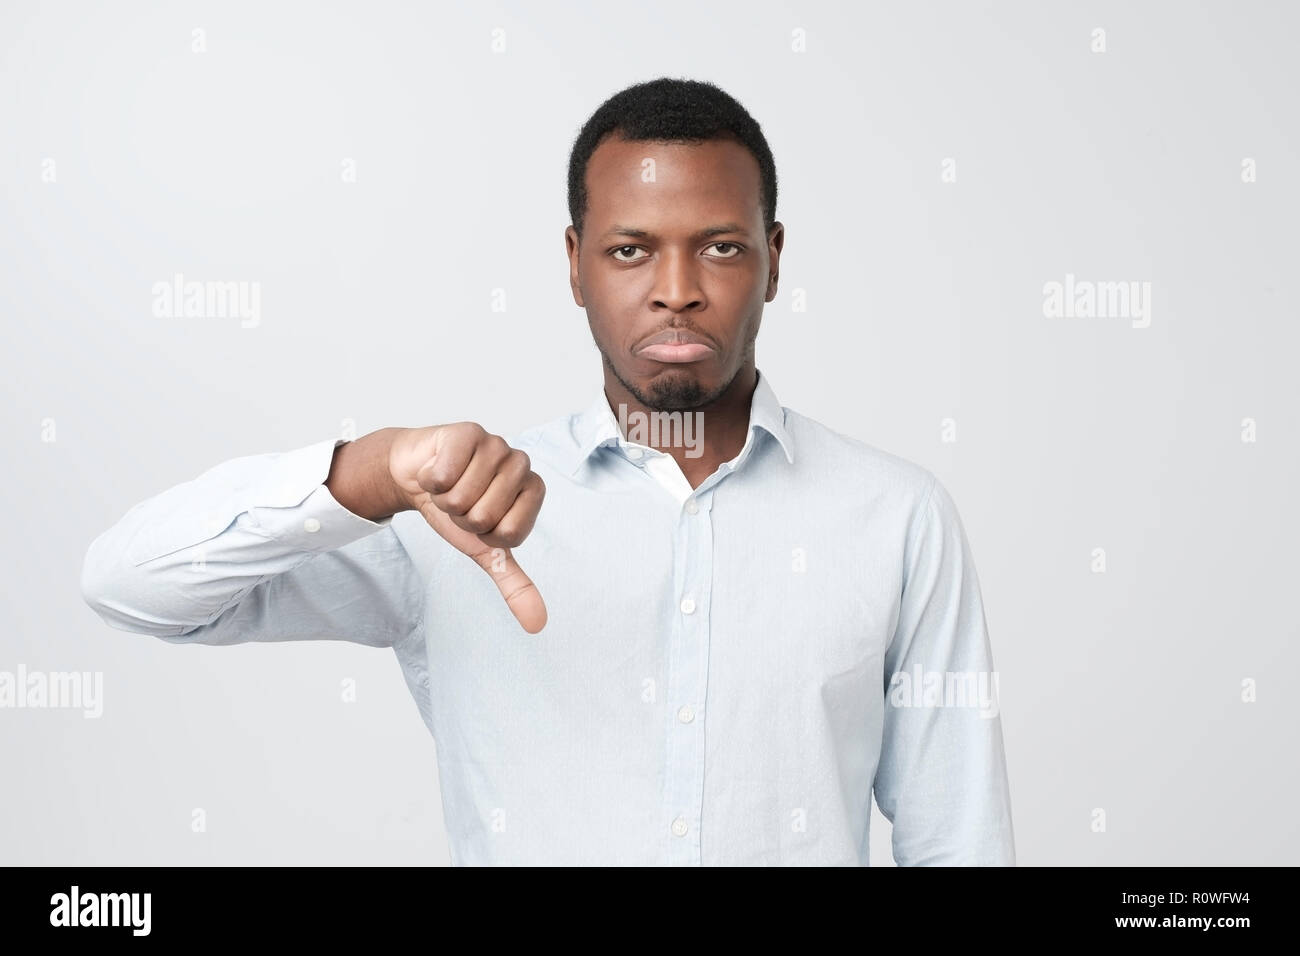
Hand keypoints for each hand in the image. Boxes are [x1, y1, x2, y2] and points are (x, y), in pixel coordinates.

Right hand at [389, 423, 546, 632]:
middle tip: (459, 501)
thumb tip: (538, 624)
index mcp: (534, 490)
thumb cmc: (458, 509)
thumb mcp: (484, 550)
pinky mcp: (466, 432)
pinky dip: (431, 480)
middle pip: (485, 516)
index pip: (510, 533)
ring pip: (462, 498)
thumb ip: (514, 584)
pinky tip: (437, 468)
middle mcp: (520, 463)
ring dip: (445, 498)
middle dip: (462, 517)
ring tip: (449, 485)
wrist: (418, 476)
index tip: (479, 521)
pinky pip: (444, 475)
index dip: (484, 534)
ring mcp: (496, 443)